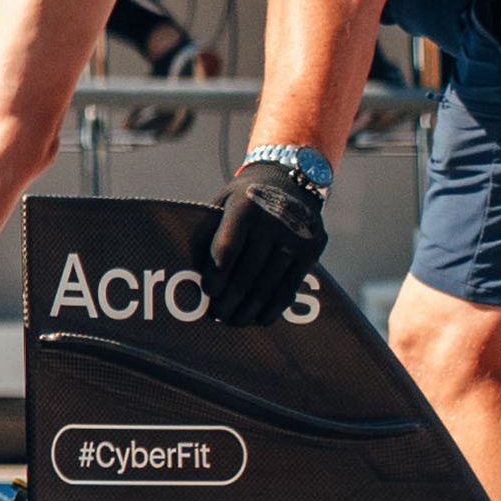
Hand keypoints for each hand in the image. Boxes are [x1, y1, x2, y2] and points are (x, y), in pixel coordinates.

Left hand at [198, 150, 334, 328]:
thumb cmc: (245, 198)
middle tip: (217, 316)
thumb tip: (187, 269)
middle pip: (248, 272)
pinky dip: (275, 306)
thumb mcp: (223, 202)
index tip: (207, 293)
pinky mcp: (313, 248)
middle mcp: (274, 220)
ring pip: (270, 283)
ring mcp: (296, 235)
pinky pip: (291, 285)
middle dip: (230, 299)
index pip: (228, 248)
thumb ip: (209, 229)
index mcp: (246, 207)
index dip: (216, 275)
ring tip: (235, 321)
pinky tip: (261, 318)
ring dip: (250, 308)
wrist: (291, 179)